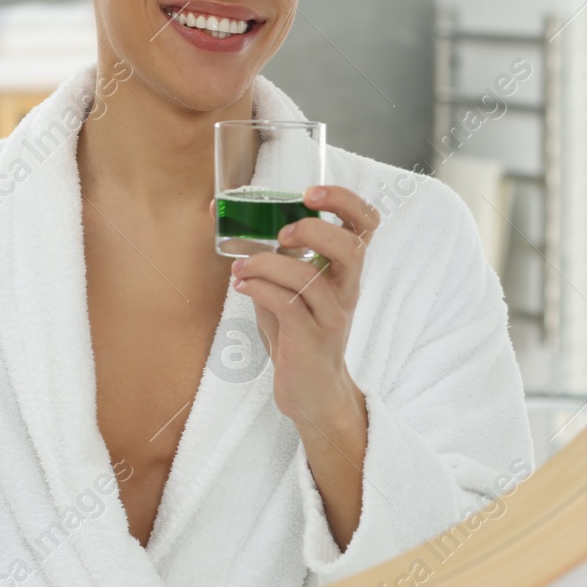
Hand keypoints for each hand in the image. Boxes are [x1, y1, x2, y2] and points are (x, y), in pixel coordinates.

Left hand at [228, 185, 379, 427]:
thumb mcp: (285, 286)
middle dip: (313, 229)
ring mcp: (332, 315)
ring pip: (309, 277)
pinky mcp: (312, 339)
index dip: (344, 200)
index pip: (366, 223)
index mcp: (345, 268)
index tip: (310, 194)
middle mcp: (346, 288)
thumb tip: (219, 211)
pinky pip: (287, 305)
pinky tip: (243, 286)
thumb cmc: (297, 333)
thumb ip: (264, 252)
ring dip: (266, 263)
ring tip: (241, 267)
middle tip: (281, 233)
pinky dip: (259, 288)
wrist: (312, 392)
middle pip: (351, 247)